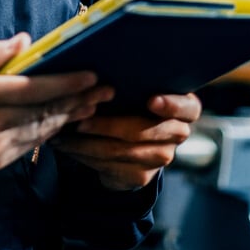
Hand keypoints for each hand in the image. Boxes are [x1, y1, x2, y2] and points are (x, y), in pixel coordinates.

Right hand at [0, 35, 113, 189]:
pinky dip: (45, 134)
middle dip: (78, 101)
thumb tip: (25, 41)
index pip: (36, 89)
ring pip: (40, 132)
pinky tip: (58, 124)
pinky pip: (26, 147)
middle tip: (105, 90)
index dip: (68, 83)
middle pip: (46, 113)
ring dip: (68, 119)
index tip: (92, 75)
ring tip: (90, 106)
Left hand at [51, 93, 201, 190]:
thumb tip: (99, 72)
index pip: (187, 107)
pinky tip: (68, 148)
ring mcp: (162, 158)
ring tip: (62, 135)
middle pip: (142, 131)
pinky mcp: (142, 176)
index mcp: (184, 108)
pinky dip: (85, 157)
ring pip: (120, 151)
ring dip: (87, 144)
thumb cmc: (132, 102)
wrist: (131, 143)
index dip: (171, 105)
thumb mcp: (137, 90)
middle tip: (80, 120)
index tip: (151, 100)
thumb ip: (132, 82)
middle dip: (106, 126)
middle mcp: (178, 134)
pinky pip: (110, 166)